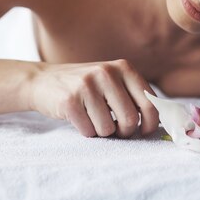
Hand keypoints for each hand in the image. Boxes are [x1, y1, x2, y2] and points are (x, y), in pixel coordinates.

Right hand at [27, 58, 159, 137]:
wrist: (42, 80)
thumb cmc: (84, 86)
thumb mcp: (111, 80)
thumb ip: (133, 95)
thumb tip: (157, 122)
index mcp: (123, 67)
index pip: (150, 103)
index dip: (150, 124)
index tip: (143, 131)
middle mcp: (106, 73)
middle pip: (130, 120)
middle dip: (123, 132)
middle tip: (113, 128)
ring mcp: (87, 85)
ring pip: (108, 129)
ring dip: (101, 131)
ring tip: (91, 117)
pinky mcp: (69, 100)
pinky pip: (89, 131)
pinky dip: (85, 131)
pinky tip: (77, 117)